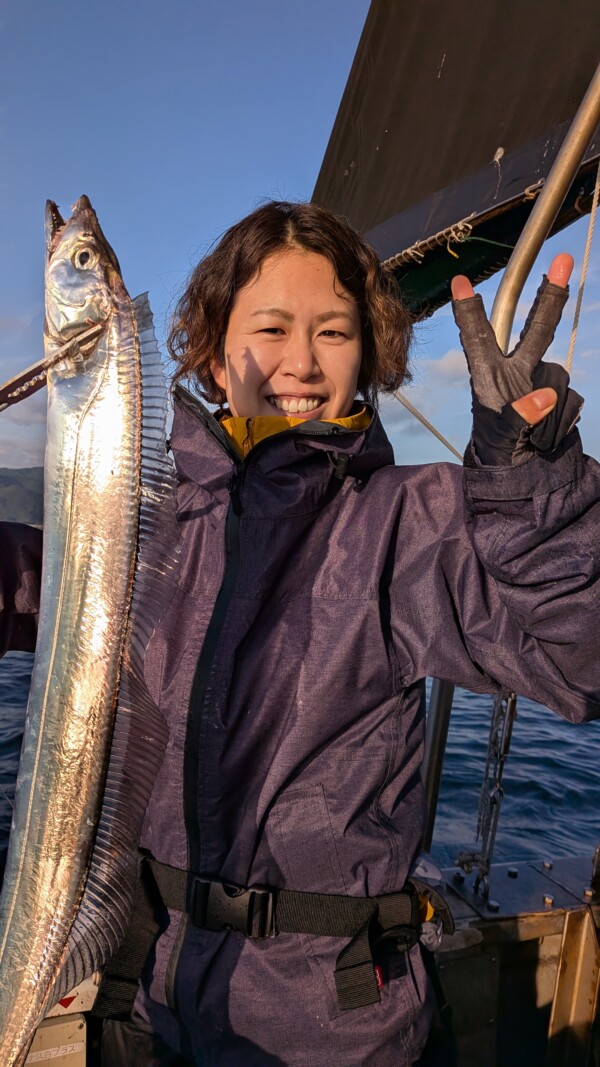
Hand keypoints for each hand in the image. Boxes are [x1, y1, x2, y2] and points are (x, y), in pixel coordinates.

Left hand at [451, 254, 582, 465]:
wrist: (522, 471)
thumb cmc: (498, 451)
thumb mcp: (501, 439)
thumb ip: (518, 418)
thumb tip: (543, 396)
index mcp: (487, 375)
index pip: (477, 337)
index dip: (469, 311)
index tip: (459, 281)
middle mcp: (514, 370)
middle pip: (536, 329)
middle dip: (551, 295)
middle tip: (563, 258)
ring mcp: (538, 381)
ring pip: (556, 374)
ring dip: (550, 405)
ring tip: (532, 435)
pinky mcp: (558, 393)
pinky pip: (566, 397)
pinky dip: (559, 417)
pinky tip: (545, 433)